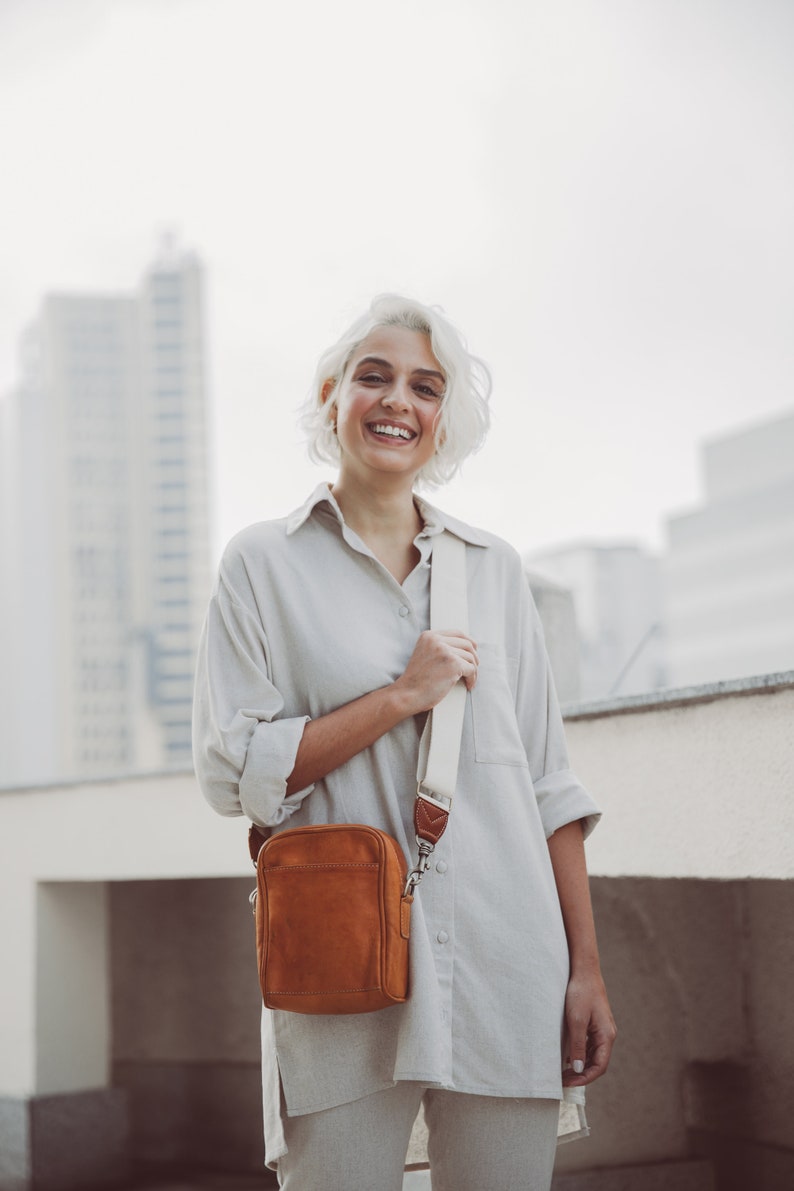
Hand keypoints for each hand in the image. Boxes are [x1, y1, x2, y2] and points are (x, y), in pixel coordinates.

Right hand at [394, 629, 477, 713]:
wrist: (407, 694)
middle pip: (467, 644)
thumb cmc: (417, 680)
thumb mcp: (424, 655)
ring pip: (470, 658)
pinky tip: (468, 685)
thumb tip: (466, 647)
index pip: (458, 633)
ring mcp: (446, 651)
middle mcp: (437, 640)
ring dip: (473, 670)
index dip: (469, 642)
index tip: (474, 651)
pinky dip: (472, 678)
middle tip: (474, 668)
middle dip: (474, 657)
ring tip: (469, 680)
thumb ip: (439, 647)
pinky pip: (472, 669)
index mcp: (429, 636)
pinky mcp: (454, 664)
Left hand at [561, 970, 616, 1087]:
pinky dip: (581, 1054)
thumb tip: (578, 1069)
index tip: (568, 1083)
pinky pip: (590, 1045)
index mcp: (606, 1036)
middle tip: (563, 1080)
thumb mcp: (576, 1021)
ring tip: (563, 1072)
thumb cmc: (580, 993)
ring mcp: (602, 1029)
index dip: (584, 1078)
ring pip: (593, 1055)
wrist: (584, 971)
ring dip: (580, 1065)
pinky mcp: (595, 1024)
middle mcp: (607, 1034)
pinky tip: (568, 1056)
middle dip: (581, 1074)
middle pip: (597, 1063)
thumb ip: (578, 1046)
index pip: (599, 1066)